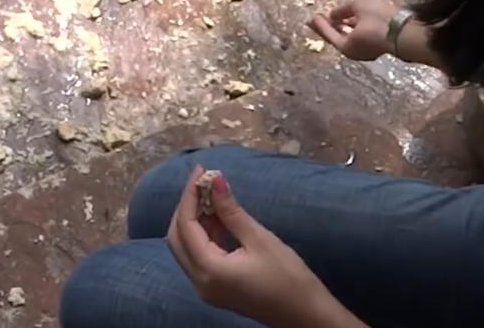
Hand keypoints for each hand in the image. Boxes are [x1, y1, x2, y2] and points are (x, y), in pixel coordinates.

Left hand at [166, 165, 341, 327]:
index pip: (186, 225)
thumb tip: (215, 180)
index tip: (200, 170)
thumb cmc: (288, 278)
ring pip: (186, 248)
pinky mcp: (215, 289)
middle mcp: (199, 282)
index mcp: (208, 270)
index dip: (190, 195)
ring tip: (213, 195)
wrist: (306, 315)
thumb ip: (231, 211)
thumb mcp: (259, 239)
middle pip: (177, 238)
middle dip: (187, 207)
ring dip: (195, 221)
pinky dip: (205, 236)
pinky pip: (199, 257)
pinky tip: (219, 218)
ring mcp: (206, 289)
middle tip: (203, 182)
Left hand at [307, 0, 396, 61]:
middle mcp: (355, 53)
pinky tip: (354, 21)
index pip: (329, 34)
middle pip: (338, 39)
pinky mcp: (378, 46)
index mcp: (346, 46)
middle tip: (319, 19)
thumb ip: (343, 10)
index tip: (312, 17)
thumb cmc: (379, 18)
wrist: (408, 30)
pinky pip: (360, 37)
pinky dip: (354, 29)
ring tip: (336, 19)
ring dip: (342, 28)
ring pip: (350, 39)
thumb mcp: (358, 6)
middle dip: (329, 28)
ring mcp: (367, 52)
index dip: (320, 25)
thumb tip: (333, 15)